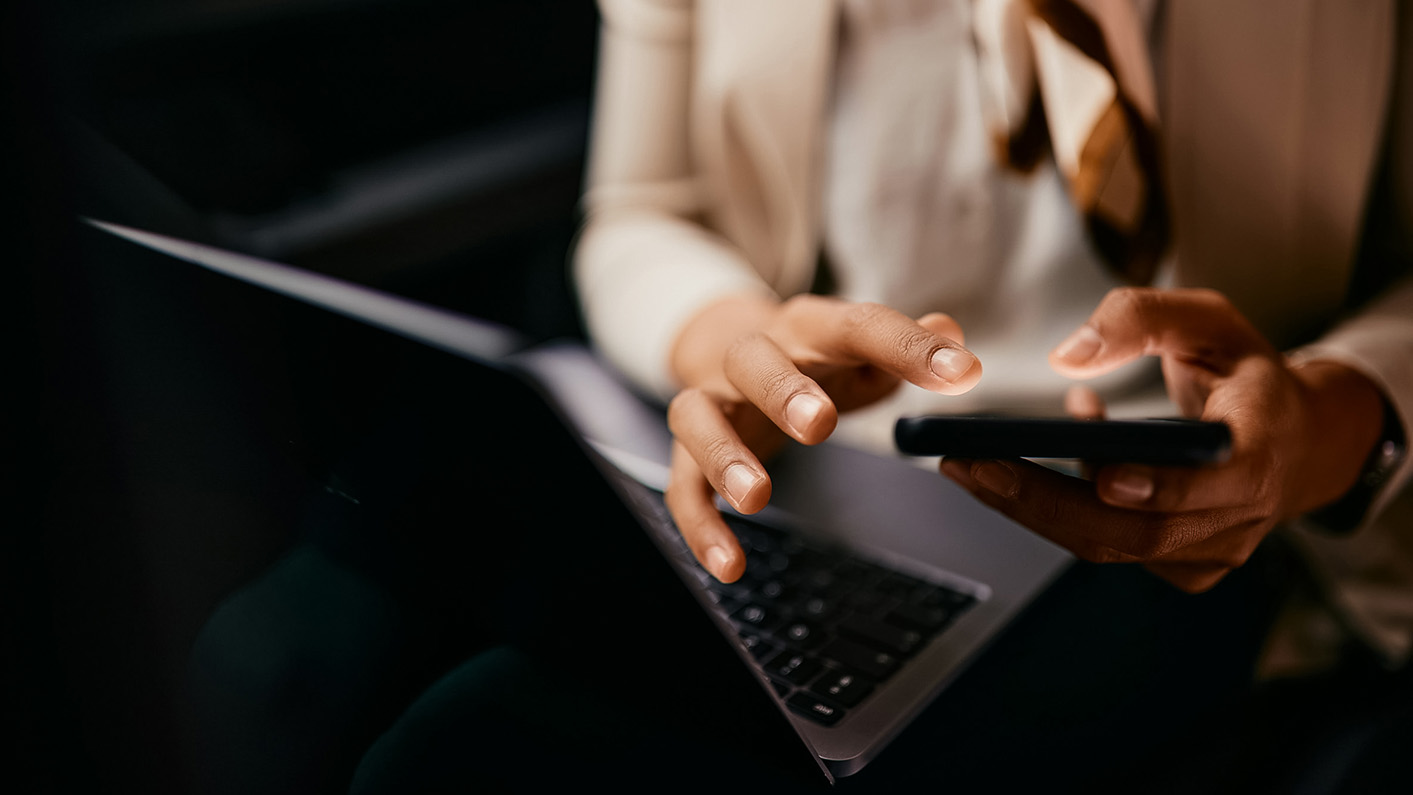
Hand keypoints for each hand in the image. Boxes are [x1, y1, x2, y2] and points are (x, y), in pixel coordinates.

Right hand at [666, 293, 981, 581]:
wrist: (723, 347)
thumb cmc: (810, 359)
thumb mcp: (859, 349)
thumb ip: (905, 345)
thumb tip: (951, 331)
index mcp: (808, 329)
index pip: (856, 326)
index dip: (908, 347)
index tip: (961, 374)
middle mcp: (752, 356)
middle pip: (756, 361)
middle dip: (786, 391)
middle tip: (822, 424)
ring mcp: (714, 401)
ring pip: (700, 416)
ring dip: (725, 455)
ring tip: (756, 498)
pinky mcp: (688, 451)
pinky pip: (682, 486)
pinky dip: (700, 526)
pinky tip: (729, 565)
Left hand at [941, 287, 1386, 592]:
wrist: (1293, 437)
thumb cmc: (1241, 369)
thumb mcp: (1206, 318)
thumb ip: (1139, 319)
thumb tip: (1068, 357)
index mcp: (1265, 446)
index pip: (1224, 481)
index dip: (1164, 486)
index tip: (1104, 473)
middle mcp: (1243, 513)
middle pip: (1140, 529)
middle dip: (1045, 499)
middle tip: (970, 464)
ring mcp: (1212, 550)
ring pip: (1112, 545)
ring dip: (1033, 506)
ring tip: (966, 465)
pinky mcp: (1181, 566)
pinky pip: (1108, 545)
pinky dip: (1056, 510)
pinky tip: (1019, 467)